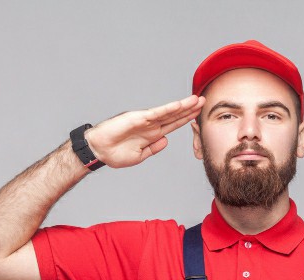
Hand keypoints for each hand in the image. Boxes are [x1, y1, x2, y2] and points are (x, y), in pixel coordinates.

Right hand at [83, 95, 204, 168]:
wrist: (99, 151)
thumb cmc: (115, 153)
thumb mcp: (140, 155)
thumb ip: (154, 148)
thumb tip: (166, 140)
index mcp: (152, 134)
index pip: (173, 124)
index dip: (186, 119)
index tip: (199, 114)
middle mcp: (151, 125)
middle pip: (174, 115)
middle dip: (190, 109)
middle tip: (204, 101)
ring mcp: (145, 120)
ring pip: (168, 111)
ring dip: (183, 106)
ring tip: (197, 99)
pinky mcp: (138, 118)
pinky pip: (156, 113)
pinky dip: (168, 109)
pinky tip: (179, 105)